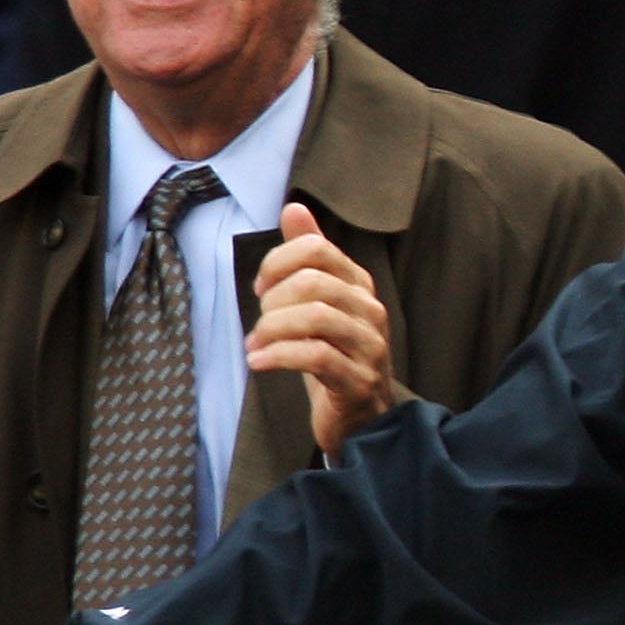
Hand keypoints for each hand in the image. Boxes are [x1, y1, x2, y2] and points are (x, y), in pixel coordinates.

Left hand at [248, 202, 402, 458]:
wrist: (360, 417)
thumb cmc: (333, 354)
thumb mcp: (318, 303)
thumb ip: (308, 256)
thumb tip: (294, 208)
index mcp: (359, 285)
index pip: (318, 250)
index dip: (278, 263)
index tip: (260, 289)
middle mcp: (370, 310)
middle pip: (314, 282)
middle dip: (273, 301)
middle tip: (258, 323)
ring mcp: (369, 346)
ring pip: (316, 317)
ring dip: (272, 330)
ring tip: (254, 346)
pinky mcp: (360, 381)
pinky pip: (317, 357)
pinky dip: (279, 356)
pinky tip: (259, 363)